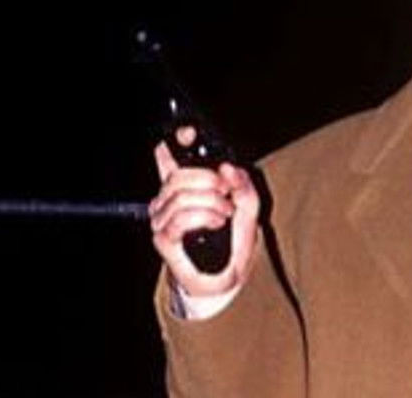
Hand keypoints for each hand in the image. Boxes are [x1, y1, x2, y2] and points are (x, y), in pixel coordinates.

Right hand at [149, 126, 259, 297]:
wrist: (227, 278)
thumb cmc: (233, 242)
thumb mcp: (249, 209)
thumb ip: (244, 186)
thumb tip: (228, 168)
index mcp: (184, 187)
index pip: (166, 156)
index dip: (175, 141)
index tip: (188, 134)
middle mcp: (167, 201)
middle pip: (179, 175)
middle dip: (209, 180)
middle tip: (227, 194)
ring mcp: (163, 219)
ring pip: (181, 197)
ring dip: (211, 203)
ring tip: (224, 214)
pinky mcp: (163, 238)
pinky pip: (180, 218)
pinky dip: (203, 217)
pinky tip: (215, 222)